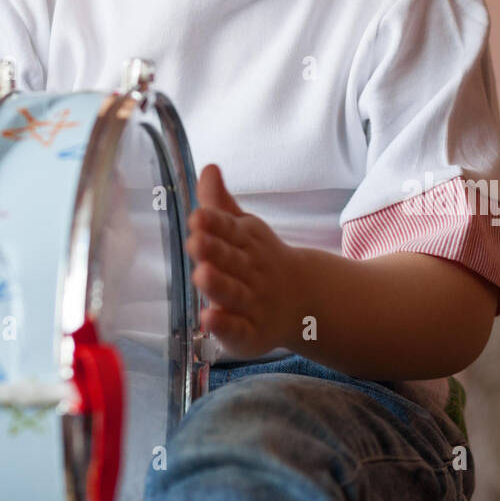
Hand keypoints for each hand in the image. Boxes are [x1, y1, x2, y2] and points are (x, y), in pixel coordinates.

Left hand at [185, 163, 303, 359]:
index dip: (214, 224)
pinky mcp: (251, 333)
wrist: (303, 299)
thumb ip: (219, 203)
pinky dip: (225, 326)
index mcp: (246, 242)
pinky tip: (208, 319)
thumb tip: (208, 167)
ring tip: (201, 275)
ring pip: (234, 293)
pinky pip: (238, 330)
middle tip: (195, 241)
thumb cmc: (258, 259)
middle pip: (231, 260)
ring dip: (218, 285)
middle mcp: (251, 271)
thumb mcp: (242, 228)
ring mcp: (252, 303)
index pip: (230, 230)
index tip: (197, 217)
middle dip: (214, 251)